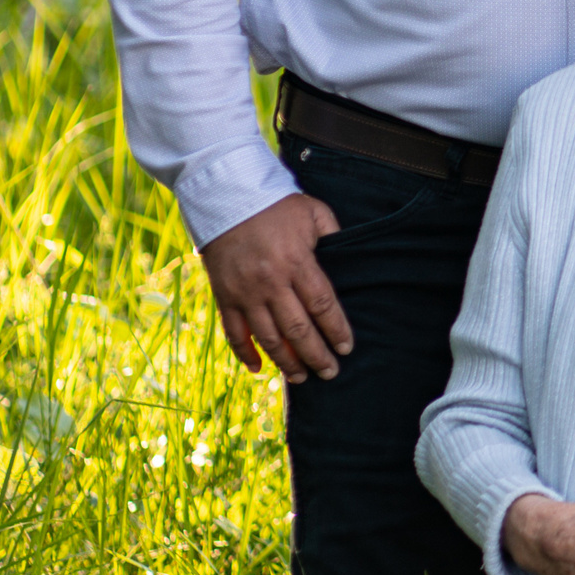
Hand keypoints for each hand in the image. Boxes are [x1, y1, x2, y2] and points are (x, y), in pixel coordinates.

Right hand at [198, 193, 352, 382]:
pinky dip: (246, 354)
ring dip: (287, 363)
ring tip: (302, 378)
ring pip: (268, 338)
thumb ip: (333, 236)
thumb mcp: (314, 212)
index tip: (347, 348)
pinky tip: (259, 369)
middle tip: (331, 373)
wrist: (227, 196)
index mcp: (298, 262)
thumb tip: (350, 260)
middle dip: (317, 356)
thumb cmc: (276, 204)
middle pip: (298, 330)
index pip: (323, 305)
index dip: (337, 330)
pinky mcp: (224, 296)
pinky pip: (234, 333)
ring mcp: (246, 292)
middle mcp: (272, 282)